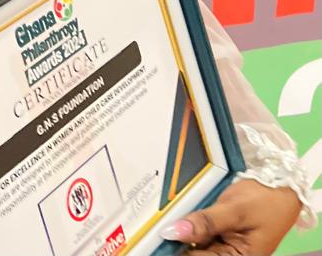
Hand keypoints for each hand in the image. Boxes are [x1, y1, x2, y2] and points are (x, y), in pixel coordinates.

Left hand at [160, 178, 301, 253]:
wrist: (281, 189)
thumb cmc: (265, 201)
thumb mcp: (235, 210)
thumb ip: (205, 222)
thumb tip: (172, 232)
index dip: (175, 248)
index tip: (155, 236)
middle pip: (193, 251)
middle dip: (176, 239)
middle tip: (155, 224)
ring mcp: (222, 246)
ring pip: (193, 242)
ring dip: (180, 230)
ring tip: (161, 218)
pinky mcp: (218, 233)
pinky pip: (198, 232)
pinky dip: (187, 224)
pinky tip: (174, 214)